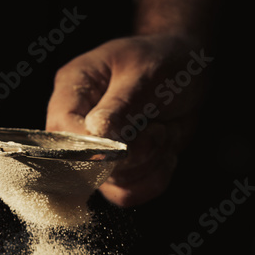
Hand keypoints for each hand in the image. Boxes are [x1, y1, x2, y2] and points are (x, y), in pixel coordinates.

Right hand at [46, 34, 209, 206]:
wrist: (194, 70)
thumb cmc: (166, 60)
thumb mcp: (147, 72)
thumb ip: (121, 104)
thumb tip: (96, 132)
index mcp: (74, 87)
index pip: (61, 128)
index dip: (89, 145)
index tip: (124, 142)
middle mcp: (78, 123)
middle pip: (85, 164)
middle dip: (131, 155)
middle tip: (158, 128)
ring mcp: (97, 150)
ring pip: (111, 184)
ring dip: (148, 164)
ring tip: (163, 132)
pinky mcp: (119, 170)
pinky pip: (129, 194)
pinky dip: (155, 177)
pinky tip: (166, 151)